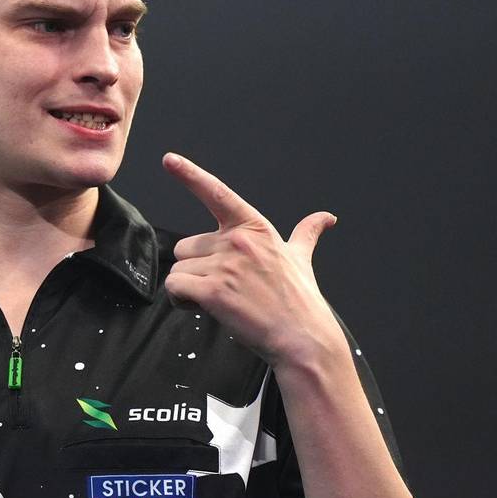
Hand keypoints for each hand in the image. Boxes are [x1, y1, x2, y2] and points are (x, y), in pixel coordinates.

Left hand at [162, 152, 347, 368]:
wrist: (302, 338)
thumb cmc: (300, 300)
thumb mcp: (301, 258)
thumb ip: (307, 234)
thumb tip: (327, 218)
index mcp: (254, 228)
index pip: (218, 194)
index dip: (190, 174)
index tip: (169, 159)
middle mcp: (237, 241)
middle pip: (186, 247)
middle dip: (197, 269)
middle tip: (225, 288)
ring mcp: (225, 265)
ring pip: (179, 271)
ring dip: (190, 289)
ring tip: (221, 301)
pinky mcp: (213, 291)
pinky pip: (175, 288)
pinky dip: (181, 301)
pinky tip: (203, 309)